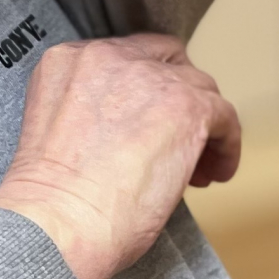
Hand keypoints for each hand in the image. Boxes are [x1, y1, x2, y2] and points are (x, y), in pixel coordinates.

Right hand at [0, 33, 239, 278]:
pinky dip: (225, 146)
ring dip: (202, 127)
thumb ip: (98, 114)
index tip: (149, 124)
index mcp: (68, 61)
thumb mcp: (62, 133)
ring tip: (199, 169)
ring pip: (199, 87)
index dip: (146, 89)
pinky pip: (223, 115)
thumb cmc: (53, 203)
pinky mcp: (186, 105)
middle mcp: (107, 56)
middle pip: (166, 61)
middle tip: (179, 143)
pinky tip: (216, 174)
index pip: (125, 57)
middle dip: (177, 100)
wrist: (59, 223)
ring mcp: (148, 76)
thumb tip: (145, 131)